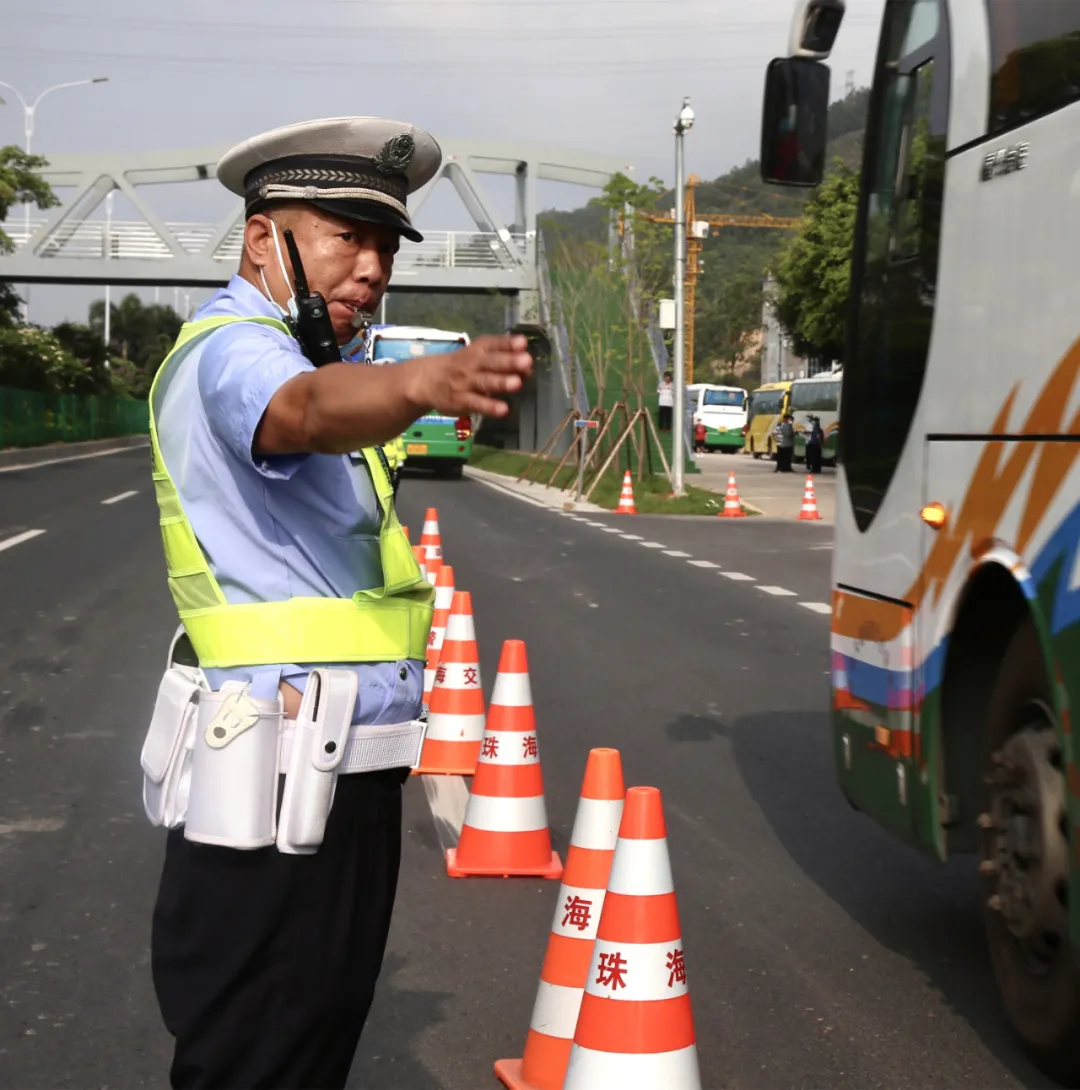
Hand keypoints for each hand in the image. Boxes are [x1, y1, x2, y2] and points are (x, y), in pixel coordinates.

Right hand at [411, 334, 532, 417]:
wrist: (427, 380)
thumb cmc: (461, 366)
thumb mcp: (476, 356)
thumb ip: (501, 359)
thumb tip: (528, 367)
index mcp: (477, 350)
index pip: (493, 344)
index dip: (508, 343)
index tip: (523, 343)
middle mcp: (472, 364)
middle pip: (492, 362)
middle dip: (509, 361)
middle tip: (526, 362)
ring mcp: (466, 382)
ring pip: (485, 382)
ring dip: (501, 382)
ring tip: (517, 383)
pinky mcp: (461, 400)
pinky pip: (477, 403)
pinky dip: (490, 407)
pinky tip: (503, 409)